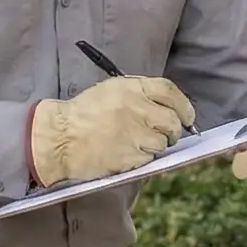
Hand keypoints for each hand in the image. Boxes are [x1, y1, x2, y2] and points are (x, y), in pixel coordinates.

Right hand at [29, 74, 194, 184]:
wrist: (59, 138)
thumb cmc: (81, 114)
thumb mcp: (110, 91)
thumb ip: (138, 94)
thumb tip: (166, 108)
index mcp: (131, 88)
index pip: (169, 92)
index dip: (183, 105)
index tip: (187, 116)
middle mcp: (137, 109)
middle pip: (172, 121)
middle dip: (174, 130)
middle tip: (168, 135)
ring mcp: (135, 134)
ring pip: (162, 143)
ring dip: (155, 145)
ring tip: (135, 143)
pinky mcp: (130, 156)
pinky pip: (148, 159)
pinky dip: (142, 158)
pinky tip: (125, 152)